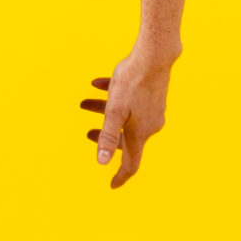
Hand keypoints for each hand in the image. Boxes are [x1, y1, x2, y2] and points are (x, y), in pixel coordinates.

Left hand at [79, 47, 179, 190]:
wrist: (154, 54)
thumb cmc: (132, 82)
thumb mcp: (114, 109)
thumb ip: (107, 135)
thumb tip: (101, 162)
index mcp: (140, 133)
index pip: (131, 163)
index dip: (120, 176)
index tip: (112, 185)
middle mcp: (150, 125)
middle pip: (126, 138)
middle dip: (105, 137)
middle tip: (88, 133)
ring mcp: (153, 110)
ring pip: (126, 117)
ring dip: (104, 112)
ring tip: (85, 103)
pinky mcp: (154, 96)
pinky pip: (131, 102)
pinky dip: (115, 97)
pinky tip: (98, 84)